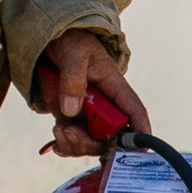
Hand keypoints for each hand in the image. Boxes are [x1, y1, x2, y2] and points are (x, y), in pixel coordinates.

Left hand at [33, 29, 147, 159]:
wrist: (50, 39)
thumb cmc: (71, 40)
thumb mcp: (73, 53)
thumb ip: (73, 79)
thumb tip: (71, 110)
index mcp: (114, 87)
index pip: (134, 113)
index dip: (141, 135)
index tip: (138, 153)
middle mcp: (105, 105)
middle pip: (111, 137)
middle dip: (93, 143)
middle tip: (70, 133)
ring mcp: (87, 114)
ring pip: (91, 143)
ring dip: (76, 145)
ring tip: (60, 131)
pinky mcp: (70, 118)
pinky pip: (72, 141)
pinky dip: (65, 145)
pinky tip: (57, 136)